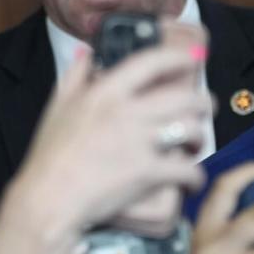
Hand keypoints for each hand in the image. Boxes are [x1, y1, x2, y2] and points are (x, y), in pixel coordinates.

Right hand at [0, 21, 213, 253]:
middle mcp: (126, 111)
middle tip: (207, 108)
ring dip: (201, 137)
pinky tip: (192, 181)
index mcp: (105, 92)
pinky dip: (195, 176)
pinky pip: (187, 169)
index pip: (150, 62)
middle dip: (203, 101)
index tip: (192, 58)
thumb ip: (74, 76)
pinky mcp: (147, 172)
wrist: (47, 200)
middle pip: (183, 96)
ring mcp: (138, 142)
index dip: (177, 57)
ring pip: (191, 129)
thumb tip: (86, 53)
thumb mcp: (56, 107)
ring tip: (196, 145)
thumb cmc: (49, 156)